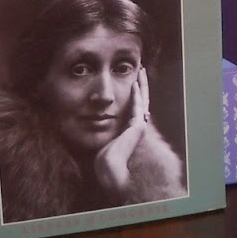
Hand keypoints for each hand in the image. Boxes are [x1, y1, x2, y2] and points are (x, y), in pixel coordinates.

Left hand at [93, 66, 149, 196]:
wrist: (108, 167)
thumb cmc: (102, 157)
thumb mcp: (103, 137)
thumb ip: (103, 127)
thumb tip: (93, 119)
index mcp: (131, 128)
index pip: (136, 105)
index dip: (136, 92)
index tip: (134, 80)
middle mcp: (138, 125)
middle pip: (143, 100)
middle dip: (142, 84)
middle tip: (142, 70)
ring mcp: (139, 126)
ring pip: (144, 100)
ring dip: (142, 85)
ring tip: (141, 72)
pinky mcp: (137, 127)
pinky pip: (138, 106)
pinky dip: (137, 94)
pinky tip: (134, 84)